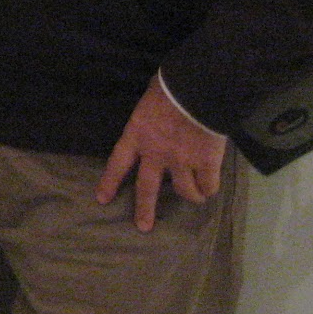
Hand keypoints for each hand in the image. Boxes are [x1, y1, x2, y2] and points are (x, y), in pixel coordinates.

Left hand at [96, 74, 226, 231]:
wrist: (199, 89)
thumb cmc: (171, 87)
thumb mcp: (149, 100)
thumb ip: (149, 118)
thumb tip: (156, 119)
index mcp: (137, 135)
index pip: (118, 162)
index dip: (110, 182)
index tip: (102, 199)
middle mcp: (156, 153)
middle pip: (146, 188)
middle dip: (144, 209)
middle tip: (143, 227)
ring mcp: (181, 161)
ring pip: (184, 191)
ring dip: (190, 196)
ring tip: (195, 197)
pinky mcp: (206, 164)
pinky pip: (208, 186)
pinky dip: (209, 189)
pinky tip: (210, 188)